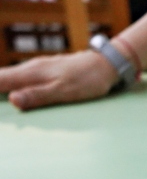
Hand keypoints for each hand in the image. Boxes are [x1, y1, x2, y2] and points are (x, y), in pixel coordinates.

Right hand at [0, 51, 117, 110]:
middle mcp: (30, 68)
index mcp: (31, 73)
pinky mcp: (44, 72)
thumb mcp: (63, 91)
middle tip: (0, 113)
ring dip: (3, 87)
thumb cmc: (86, 79)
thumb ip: (38, 95)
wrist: (104, 65)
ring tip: (3, 104)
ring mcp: (37, 69)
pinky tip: (15, 95)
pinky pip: (22, 79)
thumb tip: (13, 100)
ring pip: (11, 77)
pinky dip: (14, 86)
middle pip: (1, 77)